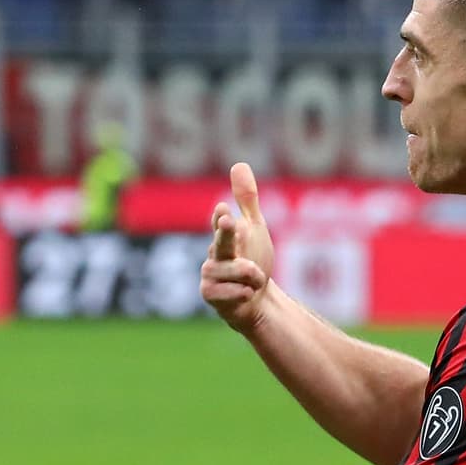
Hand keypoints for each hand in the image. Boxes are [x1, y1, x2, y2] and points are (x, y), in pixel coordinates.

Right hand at [200, 160, 275, 333]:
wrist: (256, 300)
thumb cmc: (253, 261)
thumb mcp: (254, 229)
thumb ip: (247, 200)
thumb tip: (239, 163)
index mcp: (225, 235)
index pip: (222, 223)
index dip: (223, 217)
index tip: (225, 209)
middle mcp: (214, 253)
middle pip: (222, 242)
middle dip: (226, 231)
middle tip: (227, 219)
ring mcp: (210, 274)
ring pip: (239, 271)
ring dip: (254, 277)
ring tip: (253, 281)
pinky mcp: (210, 295)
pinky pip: (235, 291)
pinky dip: (246, 292)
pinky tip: (245, 294)